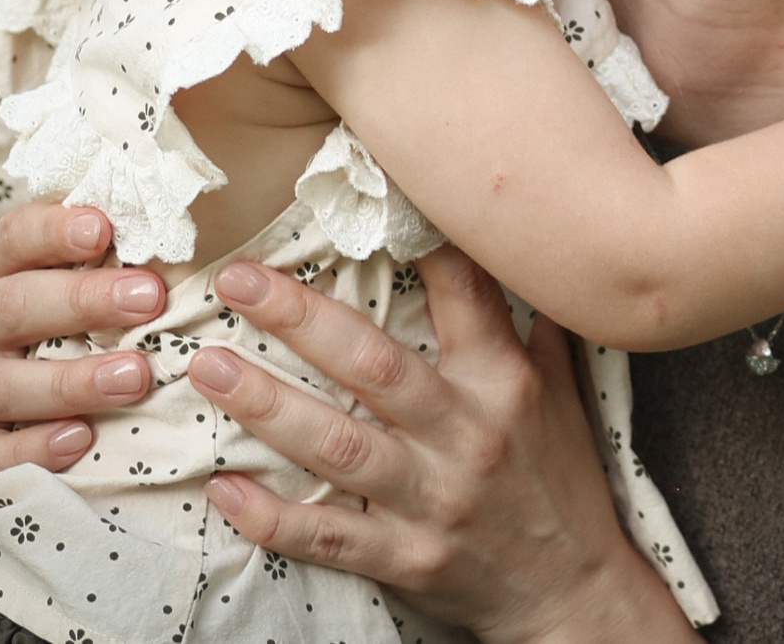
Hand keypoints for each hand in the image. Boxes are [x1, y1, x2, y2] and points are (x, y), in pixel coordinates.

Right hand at [0, 203, 167, 478]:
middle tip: (149, 298)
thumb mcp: (93, 265)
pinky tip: (80, 440)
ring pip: (3, 383)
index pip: (17, 236)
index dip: (55, 230)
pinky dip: (30, 450)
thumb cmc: (85, 306)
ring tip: (135, 377)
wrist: (36, 389)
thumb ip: (117, 239)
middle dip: (83, 302)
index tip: (104, 228)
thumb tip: (173, 193)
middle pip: (14, 306)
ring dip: (70, 381)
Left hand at [185, 248, 695, 643]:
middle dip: (300, 318)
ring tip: (210, 367)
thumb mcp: (564, 387)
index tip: (360, 196)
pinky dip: (272, 518)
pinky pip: (328, 538)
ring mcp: (435, 501)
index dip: (415, 240)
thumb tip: (522, 236)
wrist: (573, 588)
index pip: (462, 293)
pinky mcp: (407, 559)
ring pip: (338, 448)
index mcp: (506, 381)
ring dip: (268, 406)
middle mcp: (469, 433)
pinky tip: (225, 489)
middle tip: (238, 278)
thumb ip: (534, 315)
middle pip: (373, 366)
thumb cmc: (561, 475)